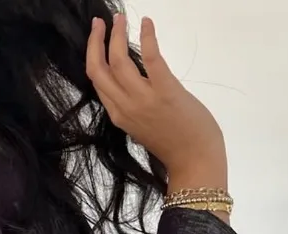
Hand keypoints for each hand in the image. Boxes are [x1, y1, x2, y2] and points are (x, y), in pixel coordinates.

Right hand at [86, 15, 227, 191]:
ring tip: (121, 18)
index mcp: (118, 116)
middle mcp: (125, 107)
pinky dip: (147, 37)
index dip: (93, 56)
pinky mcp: (165, 91)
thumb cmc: (173, 146)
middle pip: (99, 69)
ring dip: (118, 35)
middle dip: (96, 41)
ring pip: (119, 61)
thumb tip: (133, 84)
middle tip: (100, 21)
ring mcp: (144, 100)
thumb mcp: (143, 128)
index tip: (96, 38)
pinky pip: (151, 58)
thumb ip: (133, 108)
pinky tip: (147, 23)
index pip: (97, 81)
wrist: (195, 161)